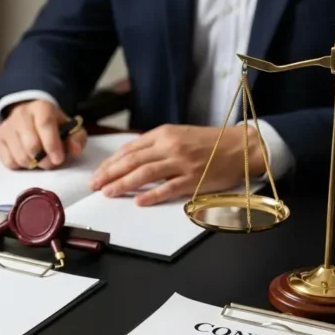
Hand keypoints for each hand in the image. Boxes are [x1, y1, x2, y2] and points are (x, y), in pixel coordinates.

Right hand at [0, 100, 87, 169]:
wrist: (29, 118)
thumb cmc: (53, 127)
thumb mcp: (69, 129)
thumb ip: (77, 139)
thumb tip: (75, 150)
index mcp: (41, 107)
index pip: (45, 124)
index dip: (52, 144)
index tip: (59, 159)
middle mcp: (21, 113)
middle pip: (31, 144)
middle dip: (44, 160)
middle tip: (50, 163)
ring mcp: (7, 126)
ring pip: (20, 156)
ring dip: (33, 164)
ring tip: (38, 160)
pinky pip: (9, 161)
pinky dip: (20, 165)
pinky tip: (26, 158)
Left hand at [89, 124, 266, 205]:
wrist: (240, 146)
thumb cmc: (209, 142)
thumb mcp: (178, 135)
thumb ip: (155, 145)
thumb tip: (129, 158)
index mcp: (164, 134)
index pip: (130, 149)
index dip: (110, 162)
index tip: (97, 173)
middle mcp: (170, 146)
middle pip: (132, 161)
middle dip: (109, 174)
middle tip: (94, 185)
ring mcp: (182, 163)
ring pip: (145, 173)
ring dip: (124, 184)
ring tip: (108, 193)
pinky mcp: (194, 179)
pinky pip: (169, 188)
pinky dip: (152, 195)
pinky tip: (138, 201)